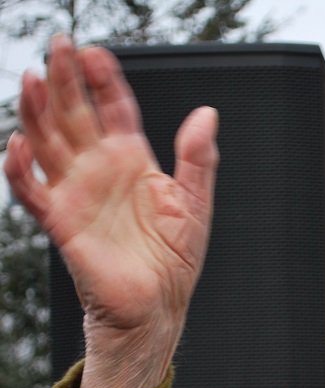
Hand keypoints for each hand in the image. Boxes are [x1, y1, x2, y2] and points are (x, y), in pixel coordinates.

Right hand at [4, 35, 218, 387]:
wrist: (157, 306)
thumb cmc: (174, 260)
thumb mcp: (195, 203)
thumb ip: (198, 159)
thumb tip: (206, 114)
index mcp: (132, 160)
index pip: (113, 109)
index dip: (103, 81)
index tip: (96, 53)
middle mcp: (99, 170)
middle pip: (74, 115)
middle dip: (65, 80)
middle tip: (59, 46)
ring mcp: (77, 193)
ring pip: (47, 142)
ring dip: (37, 112)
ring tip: (33, 80)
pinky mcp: (62, 222)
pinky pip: (33, 192)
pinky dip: (20, 170)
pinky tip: (17, 146)